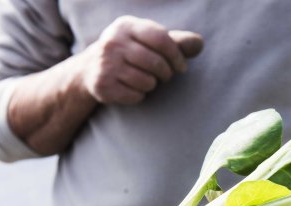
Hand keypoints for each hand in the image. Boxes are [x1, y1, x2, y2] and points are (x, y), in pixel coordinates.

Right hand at [78, 16, 202, 103]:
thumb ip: (176, 42)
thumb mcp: (150, 41)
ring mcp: (105, 64)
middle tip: (164, 76)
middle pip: (156, 63)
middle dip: (166, 74)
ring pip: (147, 82)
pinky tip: (131, 88)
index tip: (182, 68)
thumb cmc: (131, 52)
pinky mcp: (103, 85)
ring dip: (152, 85)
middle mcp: (113, 42)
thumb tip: (199, 43)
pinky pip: (136, 96)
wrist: (91, 69)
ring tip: (144, 79)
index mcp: (127, 26)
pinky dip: (139, 96)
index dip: (177, 56)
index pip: (162, 39)